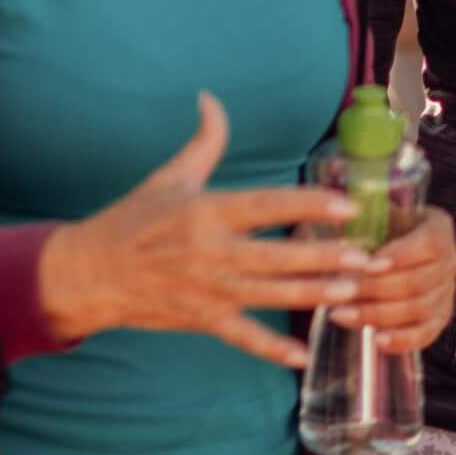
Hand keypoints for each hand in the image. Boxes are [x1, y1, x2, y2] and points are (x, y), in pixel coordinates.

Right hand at [39, 93, 372, 365]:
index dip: (308, 205)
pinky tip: (302, 356)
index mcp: (206, 211)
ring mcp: (207, 291)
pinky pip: (243, 338)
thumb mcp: (170, 177)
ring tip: (351, 291)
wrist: (89, 274)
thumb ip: (204, 141)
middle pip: (277, 257)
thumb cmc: (132, 220)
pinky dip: (271, 351)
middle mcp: (210, 252)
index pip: (267, 205)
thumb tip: (211, 98)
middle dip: (324, 258)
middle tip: (366, 256)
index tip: (345, 204)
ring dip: (312, 294)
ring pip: (270, 296)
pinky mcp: (202, 321)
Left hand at [330, 206, 455, 352]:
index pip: (427, 244)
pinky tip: (375, 339)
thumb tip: (334, 219)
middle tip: (341, 291)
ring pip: (418, 309)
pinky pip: (425, 334)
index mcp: (439, 229)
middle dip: (375, 289)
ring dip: (377, 314)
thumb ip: (364, 217)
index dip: (399, 256)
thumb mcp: (378, 214)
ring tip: (341, 314)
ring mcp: (448, 292)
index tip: (366, 265)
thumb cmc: (384, 229)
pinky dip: (401, 340)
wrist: (397, 248)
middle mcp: (451, 260)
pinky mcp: (441, 319)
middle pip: (418, 282)